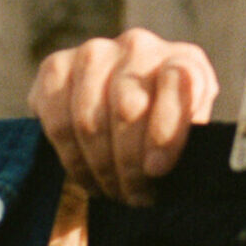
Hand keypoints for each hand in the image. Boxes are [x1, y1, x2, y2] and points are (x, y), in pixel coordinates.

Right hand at [28, 29, 218, 203]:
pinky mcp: (56, 66)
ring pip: (89, 119)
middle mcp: (140, 47)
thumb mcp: (189, 141)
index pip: (180, 81)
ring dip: (99, 167)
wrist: (118, 123)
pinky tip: (85, 175)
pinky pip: (56, 118)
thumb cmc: (162, 137)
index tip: (157, 170)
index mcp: (184, 60)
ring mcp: (95, 52)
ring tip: (111, 192)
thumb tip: (168, 173)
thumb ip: (187, 146)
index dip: (166, 128)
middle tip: (134, 197)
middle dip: (129, 165)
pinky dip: (70, 157)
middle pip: (128, 108)